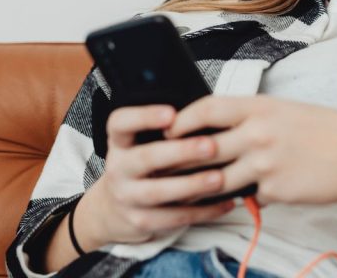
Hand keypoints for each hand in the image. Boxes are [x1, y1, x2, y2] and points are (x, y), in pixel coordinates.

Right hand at [76, 105, 235, 247]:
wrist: (112, 211)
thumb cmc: (141, 167)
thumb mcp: (140, 144)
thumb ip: (166, 133)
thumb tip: (209, 117)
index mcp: (119, 142)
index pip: (120, 123)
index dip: (143, 117)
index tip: (171, 114)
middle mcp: (118, 168)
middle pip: (145, 158)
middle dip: (180, 152)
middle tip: (211, 146)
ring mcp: (127, 197)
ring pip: (158, 192)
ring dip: (192, 185)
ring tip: (220, 178)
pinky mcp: (140, 221)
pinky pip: (173, 217)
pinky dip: (202, 211)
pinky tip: (225, 203)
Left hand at [164, 96, 336, 204]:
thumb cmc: (324, 128)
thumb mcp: (284, 110)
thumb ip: (250, 117)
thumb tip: (217, 128)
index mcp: (259, 107)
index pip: (206, 109)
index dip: (181, 120)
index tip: (168, 129)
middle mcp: (257, 133)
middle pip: (203, 149)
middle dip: (180, 160)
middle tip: (164, 166)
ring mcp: (265, 164)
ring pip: (218, 180)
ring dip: (205, 186)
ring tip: (191, 189)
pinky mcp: (275, 190)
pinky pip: (249, 197)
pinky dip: (246, 197)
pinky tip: (248, 195)